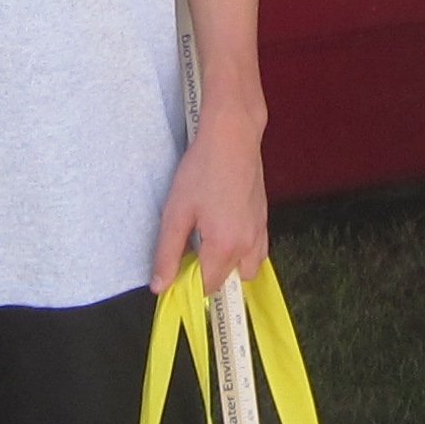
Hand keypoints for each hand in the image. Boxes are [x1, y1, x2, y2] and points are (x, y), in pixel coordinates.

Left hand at [152, 117, 270, 291]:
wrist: (233, 137)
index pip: (207, 286)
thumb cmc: (202, 170)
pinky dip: (242, 253)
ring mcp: (260, 233)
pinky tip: (224, 231)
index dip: (188, 284)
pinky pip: (257, 252)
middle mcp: (248, 245)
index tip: (174, 270)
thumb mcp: (176, 212)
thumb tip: (160, 286)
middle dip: (207, 275)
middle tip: (188, 251)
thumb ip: (167, 253)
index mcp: (225, 246)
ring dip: (228, 267)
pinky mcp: (264, 220)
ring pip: (246, 269)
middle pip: (227, 281)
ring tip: (208, 244)